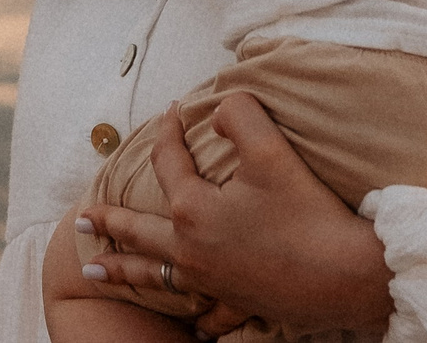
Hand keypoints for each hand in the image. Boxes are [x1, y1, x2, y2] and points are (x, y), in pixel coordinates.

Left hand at [81, 95, 394, 336]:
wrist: (346, 275)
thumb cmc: (308, 211)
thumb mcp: (272, 148)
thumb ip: (239, 114)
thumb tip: (220, 105)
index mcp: (194, 209)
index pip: (168, 161)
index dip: (167, 131)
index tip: (171, 111)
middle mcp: (192, 249)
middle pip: (138, 232)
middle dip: (108, 222)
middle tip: (80, 218)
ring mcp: (211, 282)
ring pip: (156, 276)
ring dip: (123, 271)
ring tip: (94, 272)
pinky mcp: (238, 303)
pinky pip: (206, 312)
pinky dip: (195, 315)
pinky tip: (191, 322)